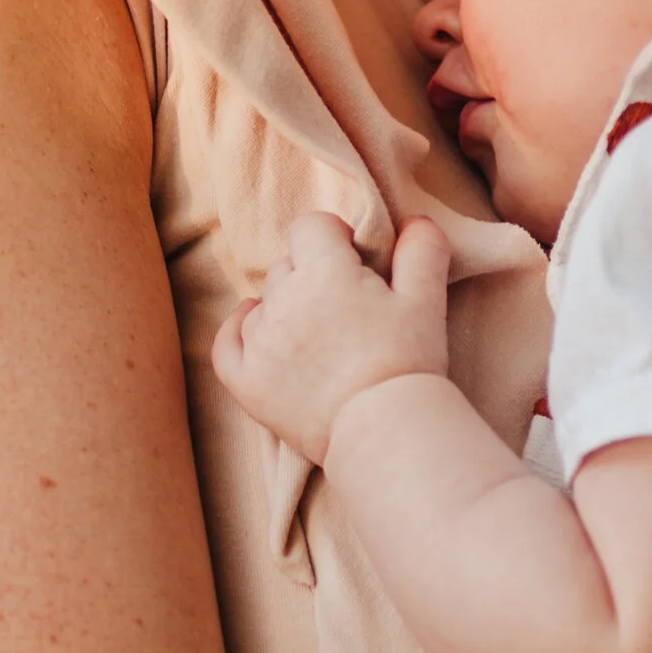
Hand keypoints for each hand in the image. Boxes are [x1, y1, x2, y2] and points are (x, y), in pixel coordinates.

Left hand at [209, 212, 451, 465]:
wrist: (385, 431)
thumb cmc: (408, 362)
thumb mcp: (426, 300)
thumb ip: (421, 251)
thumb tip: (413, 221)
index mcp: (324, 272)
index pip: (312, 227)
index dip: (334, 237)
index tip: (354, 259)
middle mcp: (283, 301)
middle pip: (286, 265)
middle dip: (312, 274)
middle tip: (345, 306)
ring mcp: (260, 343)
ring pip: (261, 304)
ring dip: (283, 308)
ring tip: (317, 334)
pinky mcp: (247, 382)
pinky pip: (225, 344)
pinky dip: (236, 330)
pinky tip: (252, 325)